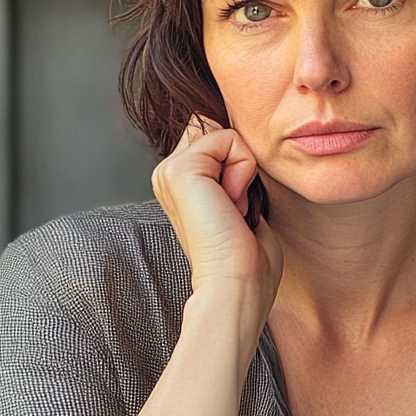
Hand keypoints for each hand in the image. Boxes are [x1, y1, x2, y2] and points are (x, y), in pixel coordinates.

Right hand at [152, 116, 281, 300]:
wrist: (235, 285)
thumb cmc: (247, 259)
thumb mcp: (241, 204)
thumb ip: (234, 171)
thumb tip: (241, 145)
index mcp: (180, 185)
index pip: (216, 138)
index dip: (239, 164)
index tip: (237, 207)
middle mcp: (168, 175)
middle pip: (219, 131)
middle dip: (240, 163)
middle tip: (235, 209)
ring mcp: (169, 171)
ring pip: (224, 134)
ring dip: (243, 169)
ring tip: (233, 209)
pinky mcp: (180, 169)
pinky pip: (228, 139)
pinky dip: (243, 168)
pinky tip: (232, 203)